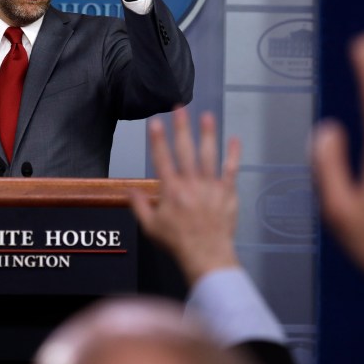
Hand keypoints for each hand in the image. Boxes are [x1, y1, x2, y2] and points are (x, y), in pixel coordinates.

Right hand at [131, 107, 241, 283]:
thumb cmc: (177, 242)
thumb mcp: (150, 227)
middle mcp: (190, 184)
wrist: (206, 254)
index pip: (162, 159)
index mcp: (171, 190)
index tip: (156, 122)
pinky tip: (235, 140)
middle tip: (180, 109)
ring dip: (208, 134)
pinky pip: (231, 170)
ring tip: (207, 116)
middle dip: (182, 128)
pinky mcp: (227, 193)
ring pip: (209, 155)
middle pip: (185, 150)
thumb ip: (139, 206)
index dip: (158, 140)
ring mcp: (210, 187)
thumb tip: (129, 190)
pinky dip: (233, 154)